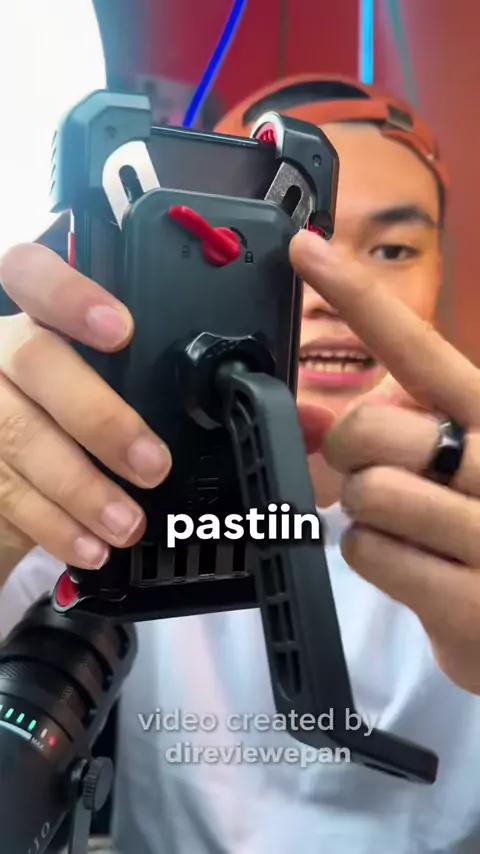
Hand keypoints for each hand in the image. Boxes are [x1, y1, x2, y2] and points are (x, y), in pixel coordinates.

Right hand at [0, 244, 170, 579]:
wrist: (3, 472)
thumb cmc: (76, 417)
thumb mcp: (116, 385)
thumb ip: (169, 383)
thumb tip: (287, 416)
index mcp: (36, 316)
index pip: (30, 271)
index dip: (70, 293)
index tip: (120, 328)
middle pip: (33, 359)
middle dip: (97, 414)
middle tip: (152, 463)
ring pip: (15, 434)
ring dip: (79, 486)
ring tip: (127, 522)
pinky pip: (5, 492)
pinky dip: (52, 524)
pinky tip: (90, 545)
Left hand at [290, 230, 479, 693]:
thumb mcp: (463, 465)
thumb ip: (398, 431)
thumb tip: (309, 414)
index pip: (418, 346)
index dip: (356, 296)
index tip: (305, 248)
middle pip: (366, 428)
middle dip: (351, 455)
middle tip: (382, 476)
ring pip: (366, 493)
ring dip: (366, 513)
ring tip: (410, 528)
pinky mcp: (472, 599)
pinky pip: (369, 554)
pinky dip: (374, 558)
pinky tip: (415, 566)